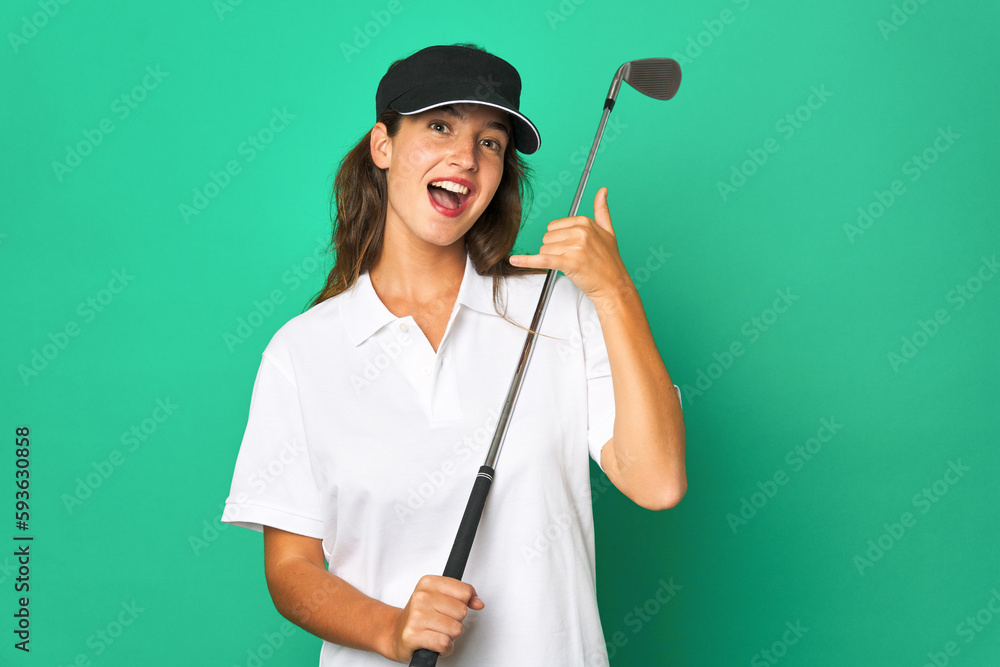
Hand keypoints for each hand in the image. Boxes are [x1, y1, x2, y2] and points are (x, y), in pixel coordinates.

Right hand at [385, 575, 484, 662]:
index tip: (452, 608)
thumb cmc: (420, 616)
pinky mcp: (413, 635)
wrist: (395, 633)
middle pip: (462, 612)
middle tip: (440, 622)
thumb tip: (478, 602)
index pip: (464, 592)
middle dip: (455, 621)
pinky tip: (435, 644)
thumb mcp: (440, 597)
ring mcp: (416, 616)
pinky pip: (444, 643)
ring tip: (436, 633)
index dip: (464, 603)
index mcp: (428, 583)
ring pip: (455, 629)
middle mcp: (421, 597)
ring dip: (450, 636)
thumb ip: (463, 595)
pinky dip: (444, 648)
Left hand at [509, 187, 634, 304]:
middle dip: (556, 250)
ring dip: (554, 260)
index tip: (574, 247)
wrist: (614, 286)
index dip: (560, 240)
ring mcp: (574, 247)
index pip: (554, 227)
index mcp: (585, 222)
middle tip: (574, 258)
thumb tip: (602, 190)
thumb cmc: (609, 261)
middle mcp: (580, 232)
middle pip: (547, 238)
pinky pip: (542, 259)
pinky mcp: (568, 263)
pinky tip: (514, 260)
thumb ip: (602, 210)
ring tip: (573, 265)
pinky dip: (527, 260)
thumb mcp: (608, 231)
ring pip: (545, 250)